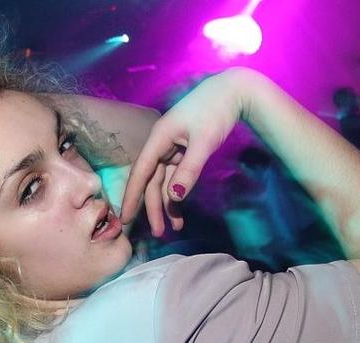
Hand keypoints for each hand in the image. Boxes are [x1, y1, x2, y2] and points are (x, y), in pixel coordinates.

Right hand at [120, 68, 249, 235]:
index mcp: (159, 138)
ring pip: (163, 182)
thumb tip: (174, 197)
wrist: (234, 92)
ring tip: (175, 228)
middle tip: (158, 233)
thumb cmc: (217, 111)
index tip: (125, 218)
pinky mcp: (183, 151)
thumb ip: (189, 170)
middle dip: (153, 208)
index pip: (140, 172)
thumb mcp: (204, 142)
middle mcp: (161, 144)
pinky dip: (177, 193)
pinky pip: (175, 177)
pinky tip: (181, 211)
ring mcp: (171, 148)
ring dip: (167, 205)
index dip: (131, 197)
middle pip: (151, 181)